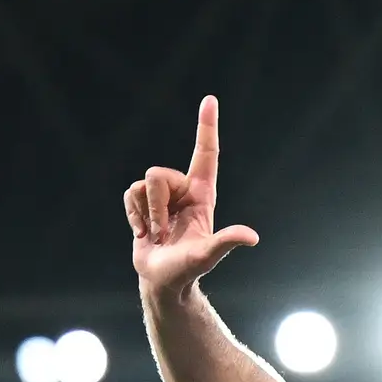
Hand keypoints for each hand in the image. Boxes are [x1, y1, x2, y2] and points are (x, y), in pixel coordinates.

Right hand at [126, 97, 261, 310]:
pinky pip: (129, 194)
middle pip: (157, 174)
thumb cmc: (188, 270)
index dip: (206, 127)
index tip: (209, 100)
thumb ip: (225, 242)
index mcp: (202, 194)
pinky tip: (144, 234)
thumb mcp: (207, 256)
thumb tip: (251, 237)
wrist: (163, 281)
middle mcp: (182, 190)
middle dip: (155, 206)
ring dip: (145, 214)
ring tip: (157, 235)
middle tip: (165, 232)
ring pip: (141, 184)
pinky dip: (133, 216)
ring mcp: (162, 196)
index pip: (206, 154)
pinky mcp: (142, 203)